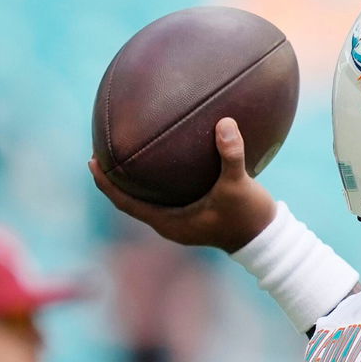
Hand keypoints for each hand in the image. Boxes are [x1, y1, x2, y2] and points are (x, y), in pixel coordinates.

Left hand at [88, 118, 277, 253]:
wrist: (268, 239)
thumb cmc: (248, 217)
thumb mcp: (239, 186)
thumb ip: (231, 155)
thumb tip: (225, 122)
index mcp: (169, 223)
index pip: (125, 203)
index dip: (106, 184)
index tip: (92, 161)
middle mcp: (171, 224)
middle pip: (131, 200)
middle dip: (116, 178)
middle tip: (103, 151)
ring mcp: (183, 221)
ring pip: (149, 199)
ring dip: (137, 179)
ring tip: (128, 153)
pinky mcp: (195, 216)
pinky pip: (168, 195)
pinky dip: (161, 179)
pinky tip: (168, 159)